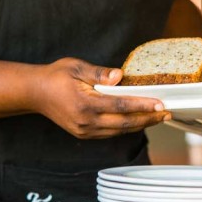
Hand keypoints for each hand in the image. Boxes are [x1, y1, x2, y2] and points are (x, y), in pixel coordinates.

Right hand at [31, 58, 170, 138]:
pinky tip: (138, 121)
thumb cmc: (56, 76)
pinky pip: (110, 133)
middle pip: (125, 123)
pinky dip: (126, 128)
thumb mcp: (75, 67)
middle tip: (167, 113)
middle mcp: (86, 121)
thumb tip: (120, 76)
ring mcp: (85, 130)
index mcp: (86, 104)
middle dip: (149, 118)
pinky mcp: (84, 134)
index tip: (161, 103)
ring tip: (158, 117)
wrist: (34, 93)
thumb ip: (98, 73)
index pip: (121, 106)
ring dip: (140, 125)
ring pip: (119, 130)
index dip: (143, 106)